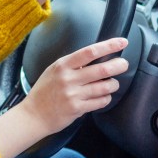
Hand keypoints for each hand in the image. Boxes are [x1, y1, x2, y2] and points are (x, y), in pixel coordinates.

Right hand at [0, 37, 127, 157]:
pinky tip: (103, 96)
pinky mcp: (77, 108)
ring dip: (113, 84)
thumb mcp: (53, 71)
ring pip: (105, 86)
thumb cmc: (44, 92)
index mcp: (63, 65)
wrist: (33, 115)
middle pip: (102, 69)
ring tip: (112, 84)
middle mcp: (68, 78)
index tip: (121, 42)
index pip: (90, 52)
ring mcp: (73, 94)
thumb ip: (72, 64)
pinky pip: (101, 101)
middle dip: (118, 65)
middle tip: (123, 64)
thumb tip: (95, 57)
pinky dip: (106, 98)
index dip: (109, 46)